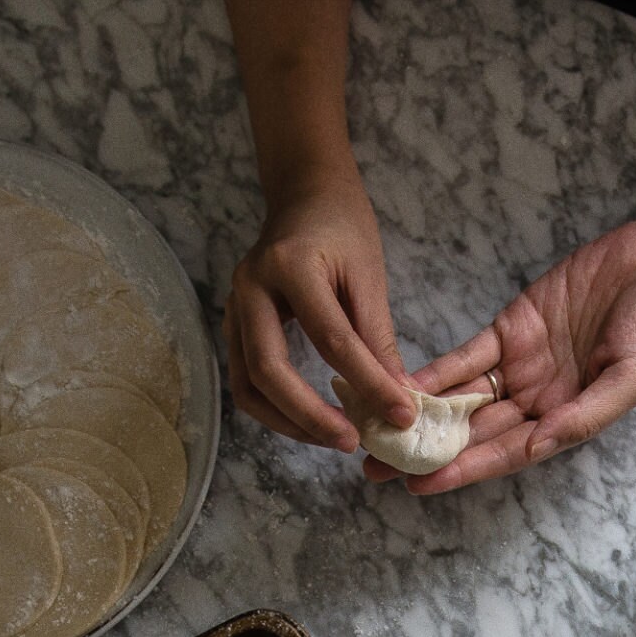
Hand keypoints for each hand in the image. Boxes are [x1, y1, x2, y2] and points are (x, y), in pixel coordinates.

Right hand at [224, 159, 413, 448]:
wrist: (304, 195)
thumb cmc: (342, 229)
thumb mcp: (369, 277)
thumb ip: (379, 340)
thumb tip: (398, 399)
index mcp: (290, 266)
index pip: (332, 340)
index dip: (369, 384)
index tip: (402, 415)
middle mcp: (250, 289)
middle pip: (269, 371)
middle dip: (312, 416)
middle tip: (353, 441)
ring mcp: (233, 309)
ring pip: (249, 386)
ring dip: (289, 422)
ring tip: (335, 438)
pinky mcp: (234, 328)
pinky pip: (248, 381)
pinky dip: (277, 410)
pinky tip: (312, 421)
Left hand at [367, 216, 635, 491]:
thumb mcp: (630, 379)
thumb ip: (584, 415)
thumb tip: (538, 448)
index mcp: (564, 421)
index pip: (503, 454)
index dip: (461, 470)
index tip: (419, 483)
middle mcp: (537, 401)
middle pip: (472, 433)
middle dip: (427, 450)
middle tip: (377, 467)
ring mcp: (521, 366)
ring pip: (462, 398)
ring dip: (421, 413)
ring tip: (376, 428)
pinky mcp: (511, 328)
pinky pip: (467, 356)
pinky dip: (437, 371)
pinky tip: (403, 382)